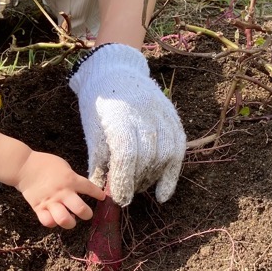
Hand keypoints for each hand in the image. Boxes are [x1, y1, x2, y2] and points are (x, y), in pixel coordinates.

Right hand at [15, 151, 104, 228]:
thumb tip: (79, 188)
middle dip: (87, 214)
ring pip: (64, 220)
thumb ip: (72, 178)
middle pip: (81, 209)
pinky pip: (47, 222)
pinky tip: (54, 219)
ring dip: (71, 222)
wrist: (24, 167)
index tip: (102, 198)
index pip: (90, 189)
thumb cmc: (45, 164)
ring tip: (71, 220)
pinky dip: (52, 223)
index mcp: (71, 179)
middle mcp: (63, 192)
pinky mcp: (39, 208)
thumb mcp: (64, 166)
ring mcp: (50, 202)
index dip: (99, 194)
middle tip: (86, 213)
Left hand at [69, 42, 186, 205]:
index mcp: (121, 118)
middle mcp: (145, 117)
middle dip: (136, 182)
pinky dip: (171, 175)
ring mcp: (162, 117)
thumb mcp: (93, 130)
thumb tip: (100, 189)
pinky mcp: (172, 119)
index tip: (118, 198)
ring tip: (138, 187)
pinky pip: (177, 151)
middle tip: (125, 195)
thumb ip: (99, 159)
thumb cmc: (100, 104)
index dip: (123, 180)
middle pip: (146, 159)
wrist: (115, 72)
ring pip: (163, 156)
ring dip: (151, 178)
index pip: (126, 156)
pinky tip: (162, 193)